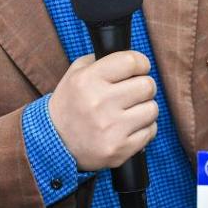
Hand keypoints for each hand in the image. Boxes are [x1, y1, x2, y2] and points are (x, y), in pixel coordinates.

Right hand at [47, 51, 157, 171]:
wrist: (56, 142)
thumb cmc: (71, 104)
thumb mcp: (76, 73)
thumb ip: (102, 59)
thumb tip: (133, 59)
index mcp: (88, 80)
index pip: (132, 61)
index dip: (141, 63)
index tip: (139, 68)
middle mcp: (99, 103)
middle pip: (147, 85)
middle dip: (143, 86)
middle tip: (133, 92)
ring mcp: (110, 128)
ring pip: (152, 109)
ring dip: (145, 108)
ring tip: (130, 111)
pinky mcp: (119, 149)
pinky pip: (150, 131)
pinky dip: (144, 129)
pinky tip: (128, 128)